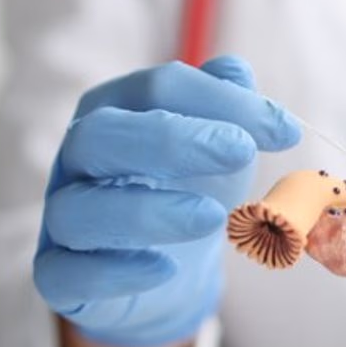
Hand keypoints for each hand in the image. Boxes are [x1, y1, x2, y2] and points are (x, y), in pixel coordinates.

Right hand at [34, 56, 300, 346]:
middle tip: (241, 152)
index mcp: (115, 111)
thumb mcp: (221, 146)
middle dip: (171, 140)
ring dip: (148, 211)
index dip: (221, 101)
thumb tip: (236, 71)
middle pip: (100, 135)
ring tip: (212, 217)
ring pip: (79, 208)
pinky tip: (164, 269)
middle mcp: (78, 159)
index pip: (157, 89)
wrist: (168, 272)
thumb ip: (229, 106)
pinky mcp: (60, 275)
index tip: (286, 130)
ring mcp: (62, 218)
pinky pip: (65, 273)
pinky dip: (114, 271)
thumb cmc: (191, 192)